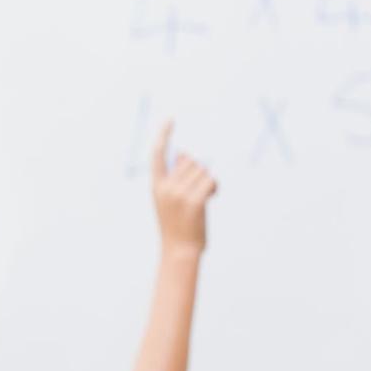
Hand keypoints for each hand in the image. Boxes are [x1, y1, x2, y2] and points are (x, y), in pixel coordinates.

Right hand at [151, 121, 216, 252]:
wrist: (179, 250)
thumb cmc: (176, 224)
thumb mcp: (167, 199)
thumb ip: (173, 177)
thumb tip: (183, 153)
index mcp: (156, 186)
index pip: (158, 155)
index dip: (164, 135)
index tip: (170, 120)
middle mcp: (166, 187)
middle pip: (190, 161)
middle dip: (197, 171)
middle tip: (195, 191)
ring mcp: (179, 194)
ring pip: (203, 170)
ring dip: (208, 180)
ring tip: (202, 197)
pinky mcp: (195, 201)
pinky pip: (211, 181)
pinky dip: (214, 187)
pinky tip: (211, 197)